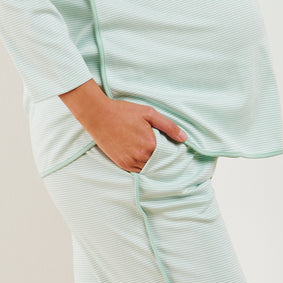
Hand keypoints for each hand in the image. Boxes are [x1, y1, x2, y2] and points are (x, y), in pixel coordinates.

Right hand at [57, 81, 188, 171]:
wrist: (98, 115)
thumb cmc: (123, 112)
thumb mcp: (149, 113)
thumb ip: (168, 126)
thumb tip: (184, 138)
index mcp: (150, 144)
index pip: (168, 155)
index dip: (172, 152)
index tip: (174, 149)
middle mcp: (141, 156)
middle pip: (159, 163)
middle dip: (163, 159)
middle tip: (166, 154)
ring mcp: (130, 162)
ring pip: (148, 169)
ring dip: (152, 164)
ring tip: (153, 155)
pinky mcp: (121, 164)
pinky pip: (137, 171)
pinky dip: (142, 167)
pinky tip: (143, 159)